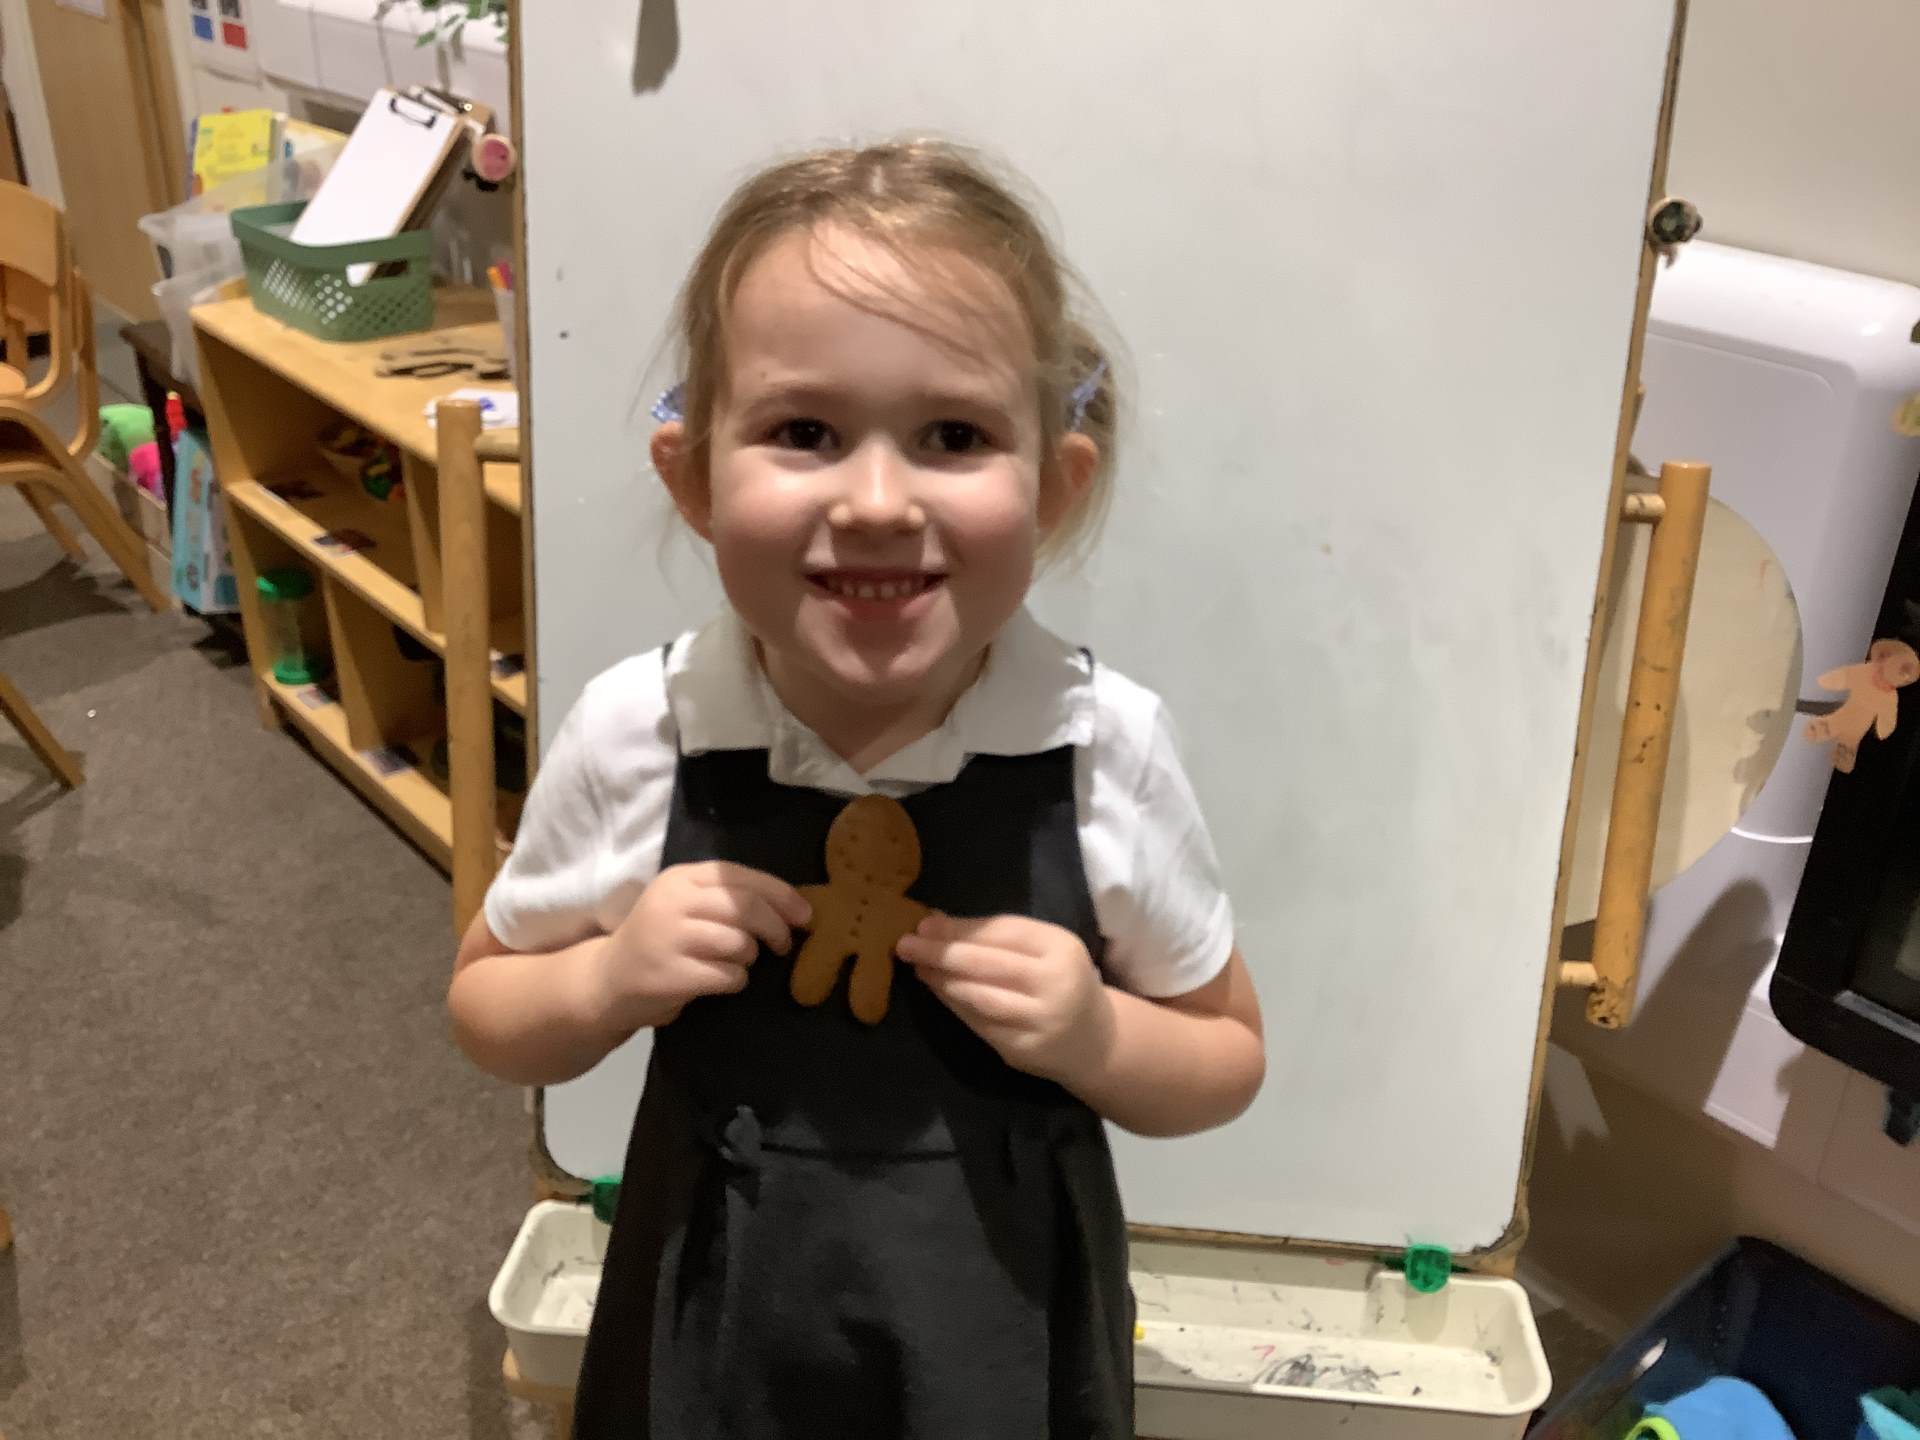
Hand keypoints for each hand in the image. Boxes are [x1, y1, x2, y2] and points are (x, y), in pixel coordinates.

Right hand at [592, 862, 810, 1032]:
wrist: (607, 982)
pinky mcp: (671, 974)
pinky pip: (729, 976)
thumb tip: (793, 906)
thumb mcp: (686, 906)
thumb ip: (727, 899)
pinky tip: (722, 981)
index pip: (741, 876)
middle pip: (746, 907)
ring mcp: (669, 938)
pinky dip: (736, 981)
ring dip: (750, 957)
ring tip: (737, 962)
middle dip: (776, 928)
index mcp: (681, 879)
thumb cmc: (660, 941)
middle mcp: (673, 902)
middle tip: (783, 945)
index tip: (805, 914)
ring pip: (740, 943)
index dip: (780, 894)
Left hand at [896, 914, 1114, 1083]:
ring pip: (981, 997)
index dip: (961, 927)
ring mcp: (1039, 1021)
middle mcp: (1054, 984)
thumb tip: (936, 922)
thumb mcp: (1045, 951)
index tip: (925, 923)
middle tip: (906, 944)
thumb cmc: (1061, 982)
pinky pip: (980, 1024)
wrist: (1095, 1040)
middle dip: (943, 952)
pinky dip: (954, 1006)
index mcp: (1061, 948)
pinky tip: (937, 991)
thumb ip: (998, 936)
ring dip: (944, 981)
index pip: (1004, 931)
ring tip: (918, 967)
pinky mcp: (1023, 1050)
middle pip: (989, 963)